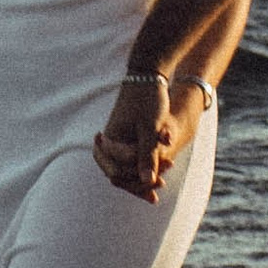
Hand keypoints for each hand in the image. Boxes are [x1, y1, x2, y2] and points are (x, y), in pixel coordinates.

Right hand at [94, 75, 187, 203]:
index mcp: (109, 140)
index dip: (137, 180)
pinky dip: (141, 170)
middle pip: (117, 175)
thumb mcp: (151, 129)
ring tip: (160, 188)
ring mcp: (115, 141)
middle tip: (158, 192)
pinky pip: (129, 162)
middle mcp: (108, 143)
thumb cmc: (148, 100)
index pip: (118, 172)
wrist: (148, 75)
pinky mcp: (123, 139)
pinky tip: (158, 177)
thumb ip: (148, 156)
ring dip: (140, 179)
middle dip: (137, 184)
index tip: (159, 180)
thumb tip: (148, 182)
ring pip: (123, 170)